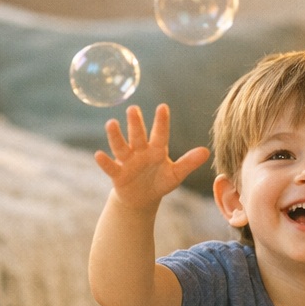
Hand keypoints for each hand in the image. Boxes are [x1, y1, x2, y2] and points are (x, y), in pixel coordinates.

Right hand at [95, 104, 210, 208]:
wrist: (142, 198)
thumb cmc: (160, 182)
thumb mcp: (176, 174)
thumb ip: (189, 162)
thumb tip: (206, 151)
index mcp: (156, 150)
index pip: (160, 134)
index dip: (161, 122)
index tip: (163, 107)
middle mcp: (140, 152)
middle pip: (138, 136)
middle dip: (135, 123)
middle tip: (133, 109)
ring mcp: (127, 162)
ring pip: (121, 147)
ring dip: (116, 136)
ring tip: (111, 123)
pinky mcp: (118, 175)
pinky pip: (110, 167)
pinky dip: (104, 162)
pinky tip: (98, 154)